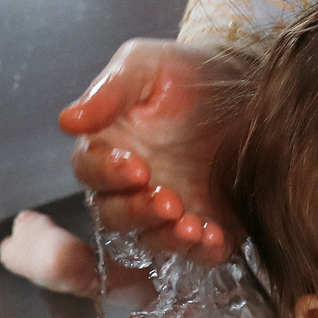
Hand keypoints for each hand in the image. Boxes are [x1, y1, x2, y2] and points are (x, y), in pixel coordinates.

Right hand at [59, 39, 239, 267]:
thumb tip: (68, 121)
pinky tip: (215, 238)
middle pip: (115, 215)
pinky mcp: (209, 225)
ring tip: (192, 226)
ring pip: (152, 239)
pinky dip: (204, 251)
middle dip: (138, 211)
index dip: (107, 173)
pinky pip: (199, 252)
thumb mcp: (147, 65)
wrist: (249, 82)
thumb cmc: (187, 72)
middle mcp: (133, 187)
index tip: (135, 166)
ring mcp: (169, 211)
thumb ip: (110, 90)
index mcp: (110, 149)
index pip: (91, 170)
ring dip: (168, 237)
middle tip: (167, 200)